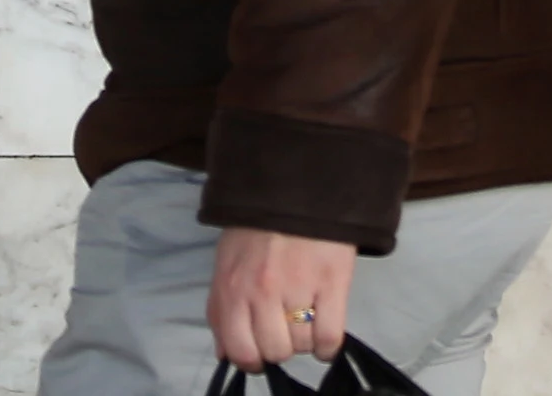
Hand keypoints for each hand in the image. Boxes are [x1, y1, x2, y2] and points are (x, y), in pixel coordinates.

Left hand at [209, 227, 355, 370]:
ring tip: (304, 320)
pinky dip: (327, 346)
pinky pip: (329, 338)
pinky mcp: (331, 283)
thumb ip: (220, 310)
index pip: (239, 350)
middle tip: (284, 329)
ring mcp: (297, 288)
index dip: (251, 360)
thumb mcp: (226, 265)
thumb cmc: (256, 230)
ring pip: (301, 346)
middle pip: (275, 352)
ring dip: (304, 341)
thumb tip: (225, 354)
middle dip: (280, 347)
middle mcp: (261, 292)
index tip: (260, 354)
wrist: (295, 190)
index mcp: (232, 288)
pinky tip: (324, 333)